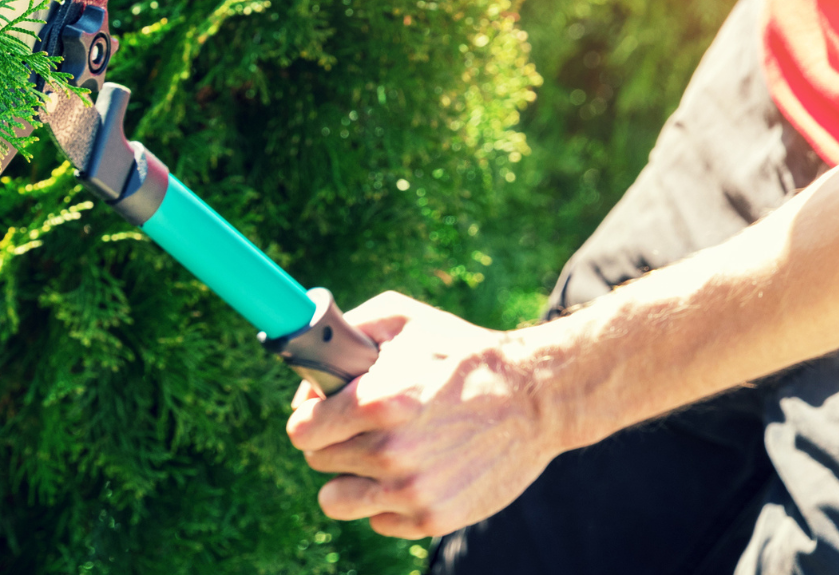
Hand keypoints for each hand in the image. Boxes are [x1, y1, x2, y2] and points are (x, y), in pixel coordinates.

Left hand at [285, 291, 563, 538]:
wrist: (538, 397)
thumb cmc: (463, 354)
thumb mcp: (403, 319)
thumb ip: (342, 335)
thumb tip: (306, 373)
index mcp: (377, 402)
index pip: (300, 430)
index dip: (309, 417)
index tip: (324, 413)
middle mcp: (390, 452)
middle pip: (318, 460)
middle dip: (336, 440)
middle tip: (367, 426)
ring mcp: (412, 490)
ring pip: (336, 500)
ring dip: (352, 479)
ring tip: (381, 455)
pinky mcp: (433, 518)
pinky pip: (378, 519)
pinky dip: (389, 501)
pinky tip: (415, 472)